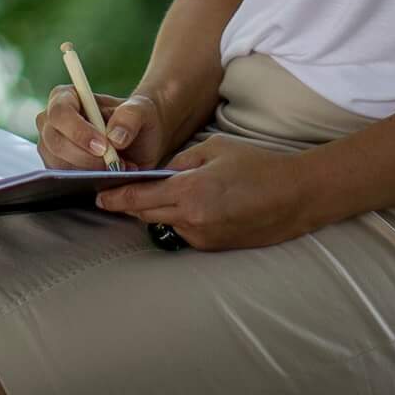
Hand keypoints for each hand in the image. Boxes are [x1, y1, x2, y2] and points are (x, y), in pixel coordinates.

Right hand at [36, 85, 169, 171]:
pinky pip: (64, 178)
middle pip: (55, 142)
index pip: (60, 113)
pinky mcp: (57, 166)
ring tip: (119, 168)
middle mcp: (52, 121)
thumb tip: (114, 137)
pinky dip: (87, 180)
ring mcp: (51, 145)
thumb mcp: (142, 110)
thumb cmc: (137, 119)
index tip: (103, 147)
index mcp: (67, 97)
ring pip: (58, 164)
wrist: (140, 140)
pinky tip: (109, 176)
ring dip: (89, 171)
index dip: (78, 132)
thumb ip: (130, 116)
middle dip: (85, 158)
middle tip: (114, 164)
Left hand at [93, 137, 311, 250]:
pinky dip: (182, 219)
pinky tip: (198, 205)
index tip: (98, 196)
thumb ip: (181, 160)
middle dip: (131, 204)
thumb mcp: (215, 148)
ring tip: (171, 194)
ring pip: (166, 223)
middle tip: (118, 194)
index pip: (139, 197)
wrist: (295, 196)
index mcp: (190, 192)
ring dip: (160, 211)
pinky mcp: (214, 247)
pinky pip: (186, 232)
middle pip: (145, 214)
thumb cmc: (258, 165)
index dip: (115, 198)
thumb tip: (161, 172)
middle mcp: (192, 219)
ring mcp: (203, 237)